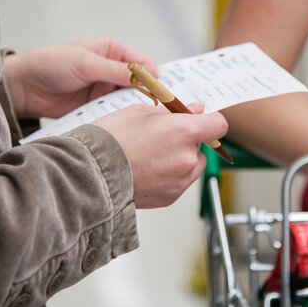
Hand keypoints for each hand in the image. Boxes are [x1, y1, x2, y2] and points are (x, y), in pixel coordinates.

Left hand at [3, 37, 155, 118]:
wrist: (25, 88)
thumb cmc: (52, 64)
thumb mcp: (86, 63)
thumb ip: (115, 71)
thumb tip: (146, 76)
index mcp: (113, 51)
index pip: (143, 63)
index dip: (155, 76)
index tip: (164, 91)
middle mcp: (113, 70)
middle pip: (141, 84)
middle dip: (149, 95)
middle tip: (161, 109)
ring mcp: (106, 90)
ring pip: (130, 100)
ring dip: (135, 108)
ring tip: (146, 119)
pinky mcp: (99, 107)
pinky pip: (116, 113)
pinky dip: (121, 118)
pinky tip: (128, 125)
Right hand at [93, 102, 227, 207]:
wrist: (88, 174)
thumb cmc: (109, 139)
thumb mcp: (141, 112)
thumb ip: (175, 111)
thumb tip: (197, 109)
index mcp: (183, 131)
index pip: (219, 124)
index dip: (211, 120)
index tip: (202, 119)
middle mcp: (187, 158)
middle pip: (203, 145)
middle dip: (188, 139)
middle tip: (161, 137)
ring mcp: (180, 180)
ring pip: (193, 164)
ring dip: (182, 158)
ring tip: (152, 155)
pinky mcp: (171, 197)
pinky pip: (181, 181)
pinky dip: (171, 175)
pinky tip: (148, 169)